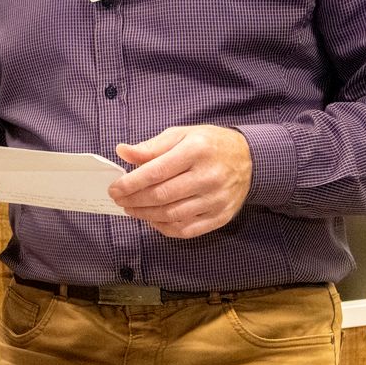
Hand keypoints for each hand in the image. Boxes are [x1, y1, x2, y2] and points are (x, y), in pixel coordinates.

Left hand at [109, 125, 252, 238]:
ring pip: (172, 215)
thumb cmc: (210, 145)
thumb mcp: (182, 135)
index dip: (130, 183)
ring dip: (145, 215)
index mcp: (197, 151)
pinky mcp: (220, 217)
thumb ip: (152, 146)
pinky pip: (186, 229)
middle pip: (161, 196)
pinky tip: (152, 220)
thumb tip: (123, 152)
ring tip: (132, 209)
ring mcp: (216, 199)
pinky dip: (164, 228)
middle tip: (119, 200)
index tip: (114, 188)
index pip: (156, 172)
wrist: (251, 160)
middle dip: (134, 200)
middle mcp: (209, 176)